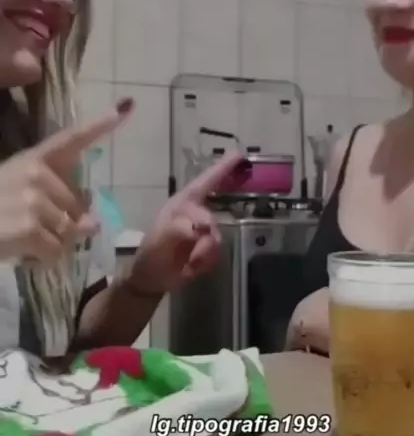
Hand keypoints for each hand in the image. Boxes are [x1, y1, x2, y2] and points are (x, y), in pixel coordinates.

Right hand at [0, 98, 133, 265]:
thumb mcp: (18, 194)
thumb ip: (56, 201)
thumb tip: (93, 224)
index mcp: (32, 159)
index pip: (71, 138)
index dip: (99, 125)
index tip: (126, 108)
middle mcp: (36, 174)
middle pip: (77, 205)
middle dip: (63, 223)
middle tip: (34, 228)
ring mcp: (34, 200)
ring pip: (70, 231)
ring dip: (53, 244)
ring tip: (24, 240)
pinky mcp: (30, 227)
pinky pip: (57, 251)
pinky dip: (44, 260)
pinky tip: (24, 255)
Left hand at [127, 153, 248, 294]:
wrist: (151, 280)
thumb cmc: (151, 255)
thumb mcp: (159, 240)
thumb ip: (179, 229)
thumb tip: (200, 227)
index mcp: (182, 204)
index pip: (205, 182)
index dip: (223, 168)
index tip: (241, 155)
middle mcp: (195, 213)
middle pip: (215, 213)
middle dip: (207, 234)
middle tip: (196, 252)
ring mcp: (203, 231)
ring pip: (217, 237)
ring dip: (203, 253)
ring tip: (187, 263)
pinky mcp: (208, 247)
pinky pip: (218, 251)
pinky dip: (206, 262)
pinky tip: (192, 267)